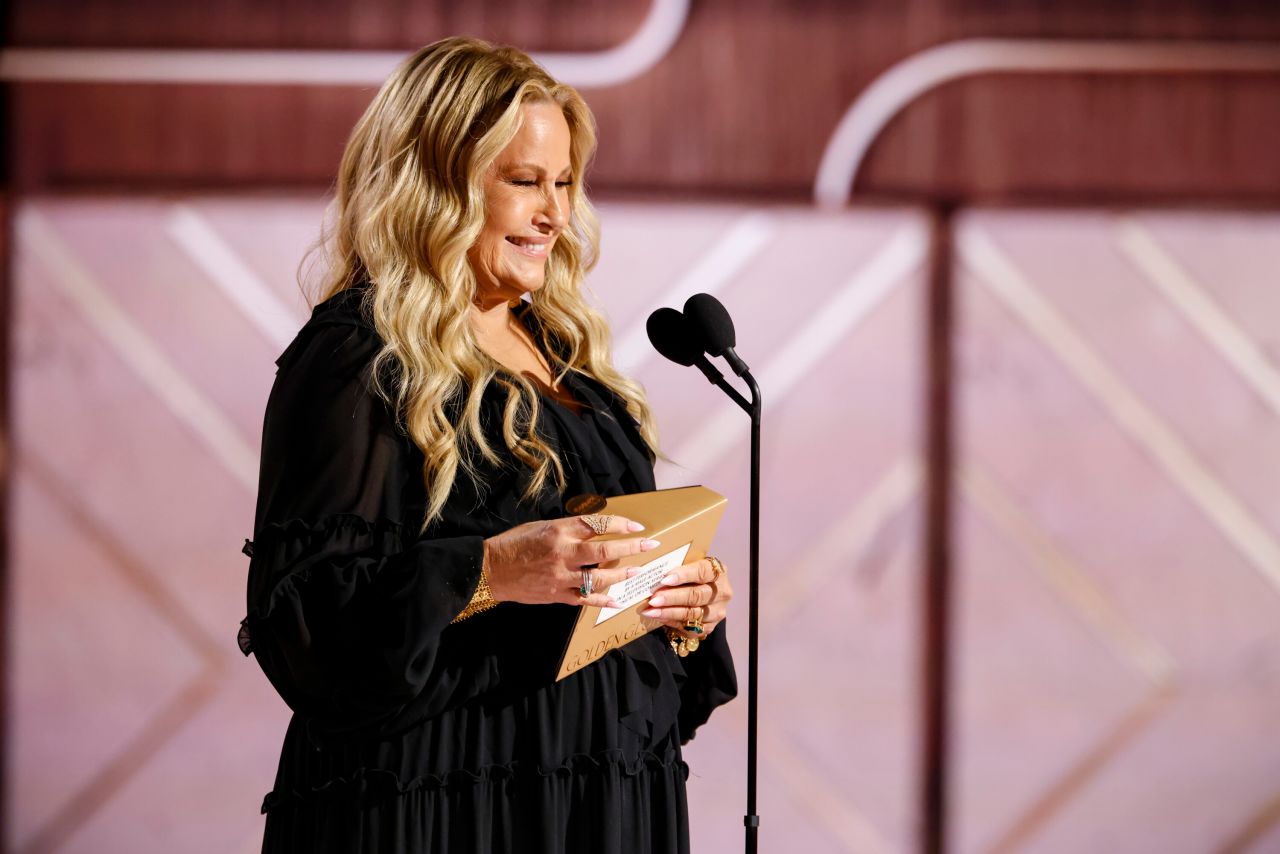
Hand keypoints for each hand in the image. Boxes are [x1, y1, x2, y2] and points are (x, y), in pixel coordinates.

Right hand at [483, 515, 660, 607]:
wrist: (490, 569)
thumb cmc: (516, 543)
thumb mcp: (542, 527)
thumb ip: (569, 529)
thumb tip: (596, 528)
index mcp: (559, 532)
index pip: (597, 524)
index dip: (620, 524)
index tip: (637, 525)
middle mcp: (563, 553)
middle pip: (605, 551)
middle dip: (632, 547)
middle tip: (650, 544)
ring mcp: (561, 577)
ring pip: (599, 578)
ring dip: (622, 575)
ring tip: (638, 571)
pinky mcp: (556, 595)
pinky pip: (585, 599)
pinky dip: (602, 601)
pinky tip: (617, 600)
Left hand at [639, 557, 732, 636]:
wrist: (702, 592)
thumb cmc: (691, 575)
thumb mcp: (688, 566)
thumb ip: (673, 566)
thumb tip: (641, 570)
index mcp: (718, 571)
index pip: (702, 572)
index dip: (683, 575)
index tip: (664, 579)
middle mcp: (722, 592)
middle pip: (696, 595)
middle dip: (672, 597)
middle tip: (653, 599)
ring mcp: (717, 611)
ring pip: (692, 614)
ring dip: (668, 612)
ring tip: (650, 610)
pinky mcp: (709, 627)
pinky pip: (689, 627)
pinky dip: (672, 622)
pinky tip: (658, 618)